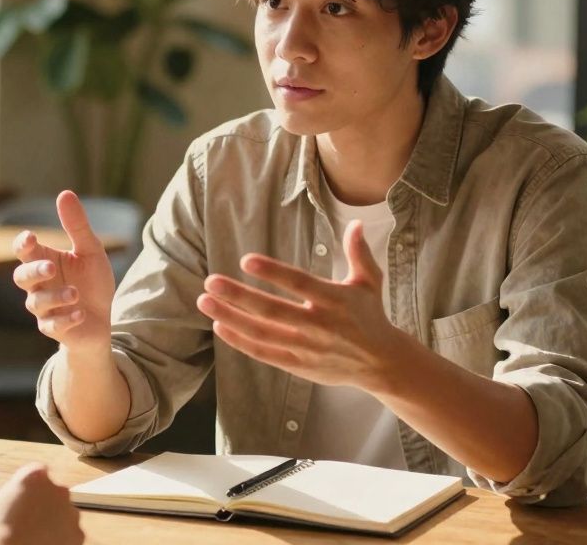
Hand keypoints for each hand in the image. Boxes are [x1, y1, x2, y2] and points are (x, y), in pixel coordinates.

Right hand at [0, 464, 82, 544]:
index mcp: (34, 476)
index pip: (32, 473)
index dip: (22, 487)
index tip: (14, 501)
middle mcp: (59, 490)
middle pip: (50, 493)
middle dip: (38, 504)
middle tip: (19, 522)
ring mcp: (71, 515)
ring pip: (61, 514)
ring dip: (49, 522)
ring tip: (29, 538)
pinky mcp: (78, 537)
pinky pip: (67, 535)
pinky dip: (57, 540)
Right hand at [12, 191, 116, 354]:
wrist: (102, 319)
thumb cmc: (92, 282)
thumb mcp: (90, 250)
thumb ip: (77, 226)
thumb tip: (64, 193)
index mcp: (44, 261)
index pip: (24, 251)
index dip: (23, 245)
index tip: (30, 238)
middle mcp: (39, 285)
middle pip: (21, 276)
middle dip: (33, 271)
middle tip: (50, 267)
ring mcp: (44, 308)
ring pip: (36, 303)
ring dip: (55, 297)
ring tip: (75, 293)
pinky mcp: (54, 328)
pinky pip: (51, 326)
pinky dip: (65, 319)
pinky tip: (80, 313)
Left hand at [195, 219, 404, 391]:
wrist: (381, 363)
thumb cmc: (370, 315)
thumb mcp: (370, 281)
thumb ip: (359, 252)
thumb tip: (356, 223)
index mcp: (336, 300)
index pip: (299, 284)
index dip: (273, 273)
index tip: (246, 261)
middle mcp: (320, 325)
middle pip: (272, 311)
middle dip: (238, 296)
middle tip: (210, 281)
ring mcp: (307, 348)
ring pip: (262, 333)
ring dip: (231, 318)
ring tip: (205, 301)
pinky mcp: (299, 365)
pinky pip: (265, 353)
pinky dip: (241, 342)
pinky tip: (220, 326)